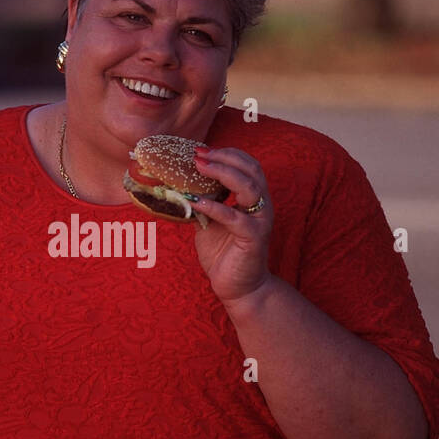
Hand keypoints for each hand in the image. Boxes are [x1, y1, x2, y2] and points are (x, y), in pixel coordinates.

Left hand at [188, 146, 273, 307]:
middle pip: (251, 169)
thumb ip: (203, 203)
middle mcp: (261, 206)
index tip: (201, 150)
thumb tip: (177, 186)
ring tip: (200, 167)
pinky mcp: (253, 238)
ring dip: (222, 173)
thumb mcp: (210, 222)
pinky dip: (214, 206)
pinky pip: (233, 217)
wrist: (238, 287)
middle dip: (224, 157)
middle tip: (198, 154)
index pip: (247, 165)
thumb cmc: (225, 254)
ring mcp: (259, 221)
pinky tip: (196, 201)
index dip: (226, 154)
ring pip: (249, 186)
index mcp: (253, 199)